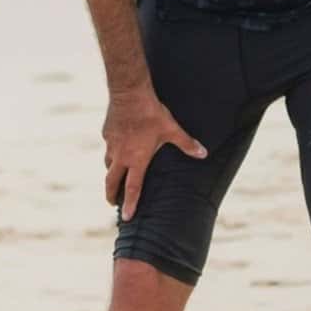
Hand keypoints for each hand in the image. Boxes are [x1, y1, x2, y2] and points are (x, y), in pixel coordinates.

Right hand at [102, 88, 205, 219]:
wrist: (129, 93)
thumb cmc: (151, 113)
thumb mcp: (172, 129)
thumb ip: (187, 143)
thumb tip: (203, 153)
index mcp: (137, 159)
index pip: (132, 188)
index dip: (130, 204)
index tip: (125, 218)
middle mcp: (121, 155)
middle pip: (111, 182)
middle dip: (111, 195)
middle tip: (113, 202)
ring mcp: (111, 144)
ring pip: (108, 164)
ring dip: (111, 173)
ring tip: (115, 177)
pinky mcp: (107, 132)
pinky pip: (109, 146)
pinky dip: (112, 151)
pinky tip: (118, 146)